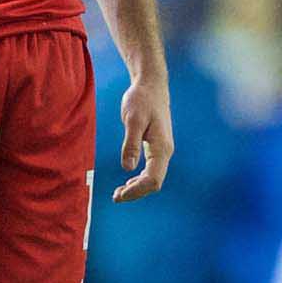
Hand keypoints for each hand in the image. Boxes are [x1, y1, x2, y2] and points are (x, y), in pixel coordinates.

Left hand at [112, 74, 173, 201]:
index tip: (119, 194)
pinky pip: (151, 170)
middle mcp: (165, 151)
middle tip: (115, 197)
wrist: (151, 85)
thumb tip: (128, 168)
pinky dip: (140, 179)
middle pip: (154, 182)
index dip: (137, 191)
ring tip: (119, 192)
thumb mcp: (133, 120)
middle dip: (136, 192)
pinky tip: (128, 181)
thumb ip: (131, 143)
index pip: (153, 179)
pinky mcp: (157, 147)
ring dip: (137, 188)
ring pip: (153, 178)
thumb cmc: (141, 100)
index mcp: (162, 147)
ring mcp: (162, 150)